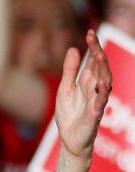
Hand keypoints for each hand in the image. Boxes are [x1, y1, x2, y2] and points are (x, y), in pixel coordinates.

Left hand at [55, 30, 111, 160]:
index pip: (93, 61)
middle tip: (93, 40)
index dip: (93, 47)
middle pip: (100, 69)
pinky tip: (103, 84)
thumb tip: (73, 49)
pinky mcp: (95, 116)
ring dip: (103, 70)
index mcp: (87, 82)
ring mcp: (96, 102)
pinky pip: (101, 104)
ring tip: (100, 56)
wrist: (69, 139)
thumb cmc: (69, 114)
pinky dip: (102, 94)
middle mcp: (95, 89)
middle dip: (98, 54)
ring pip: (105, 83)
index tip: (90, 33)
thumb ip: (69, 71)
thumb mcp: (65, 89)